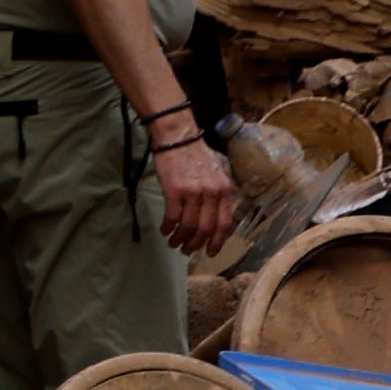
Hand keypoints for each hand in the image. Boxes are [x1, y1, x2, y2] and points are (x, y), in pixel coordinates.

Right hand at [151, 130, 237, 257]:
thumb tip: (214, 219)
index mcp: (225, 191)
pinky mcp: (175, 191)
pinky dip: (168, 227)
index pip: (225, 224)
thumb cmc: (196, 155)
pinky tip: (165, 230)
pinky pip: (173, 217)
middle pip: (206, 229)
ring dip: (181, 239)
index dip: (218, 241)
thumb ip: (218, 195)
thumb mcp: (217, 175)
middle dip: (197, 244)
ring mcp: (194, 193)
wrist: (178, 137)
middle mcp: (212, 194)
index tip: (210, 252)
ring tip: (174, 243)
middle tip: (188, 251)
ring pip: (189, 226)